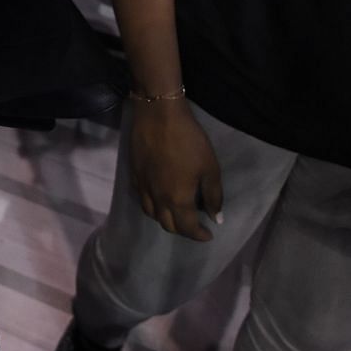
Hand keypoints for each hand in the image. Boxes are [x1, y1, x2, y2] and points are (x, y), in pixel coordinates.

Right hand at [129, 98, 223, 240]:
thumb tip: (216, 218)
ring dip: (165, 220)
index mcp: (178, 200)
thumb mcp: (210, 168)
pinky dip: (152, 206)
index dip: (199, 235)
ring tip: (176, 214)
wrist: (159, 115)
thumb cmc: (189, 140)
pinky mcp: (134, 175)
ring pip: (152, 214)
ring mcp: (143, 187)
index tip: (209, 234)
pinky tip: (158, 197)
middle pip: (168, 225)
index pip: (188, 228)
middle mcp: (158, 199)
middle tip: (194, 226)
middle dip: (183, 230)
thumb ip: (213, 196)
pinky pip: (142, 199)